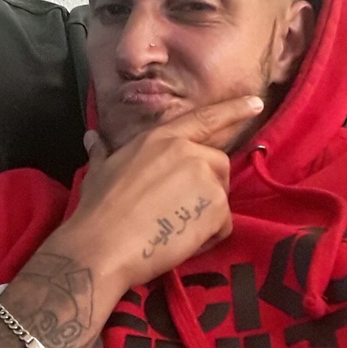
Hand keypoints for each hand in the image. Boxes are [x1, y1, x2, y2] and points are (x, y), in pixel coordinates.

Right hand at [64, 95, 263, 291]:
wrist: (103, 244)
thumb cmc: (98, 207)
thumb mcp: (100, 170)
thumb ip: (103, 150)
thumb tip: (91, 137)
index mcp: (161, 138)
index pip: (204, 118)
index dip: (233, 110)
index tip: (255, 103)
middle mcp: (188, 150)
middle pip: (217, 162)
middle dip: (206, 184)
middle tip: (179, 208)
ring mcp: (204, 176)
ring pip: (221, 193)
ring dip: (206, 211)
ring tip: (175, 226)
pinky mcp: (215, 206)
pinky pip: (223, 222)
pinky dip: (209, 235)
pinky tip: (182, 241)